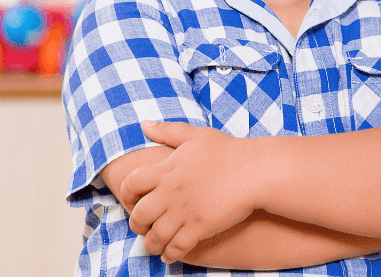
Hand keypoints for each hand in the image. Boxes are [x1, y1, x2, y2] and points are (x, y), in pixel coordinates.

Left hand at [122, 121, 260, 263]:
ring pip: (155, 235)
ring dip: (151, 244)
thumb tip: (145, 124)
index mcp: (167, 169)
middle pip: (139, 214)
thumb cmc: (229, 151)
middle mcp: (171, 192)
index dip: (125, 194)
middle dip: (136, 224)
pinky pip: (177, 247)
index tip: (131, 199)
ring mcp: (185, 211)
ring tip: (154, 245)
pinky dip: (170, 254)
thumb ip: (168, 131)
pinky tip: (170, 255)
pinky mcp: (200, 227)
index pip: (131, 183)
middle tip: (141, 226)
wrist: (255, 170)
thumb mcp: (196, 135)